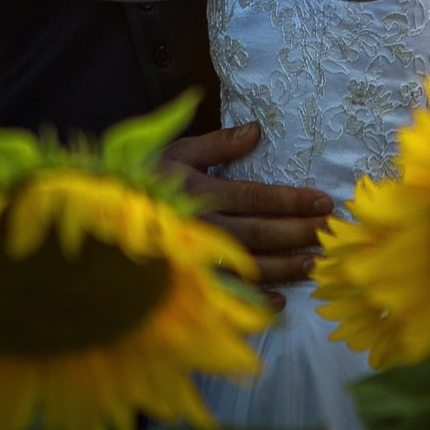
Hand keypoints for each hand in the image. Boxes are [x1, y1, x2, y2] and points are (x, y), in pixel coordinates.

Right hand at [159, 122, 334, 303]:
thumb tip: (256, 130)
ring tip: (316, 264)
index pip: (257, 198)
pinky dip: (253, 300)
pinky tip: (279, 300)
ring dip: (285, 267)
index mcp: (201, 194)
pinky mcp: (187, 283)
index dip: (292, 201)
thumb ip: (217, 143)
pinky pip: (224, 296)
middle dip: (298, 233)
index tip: (324, 202)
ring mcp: (194, 260)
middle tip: (330, 233)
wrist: (99, 220)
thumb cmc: (144, 181)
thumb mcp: (177, 153)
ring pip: (248, 265)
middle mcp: (200, 229)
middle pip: (259, 233)